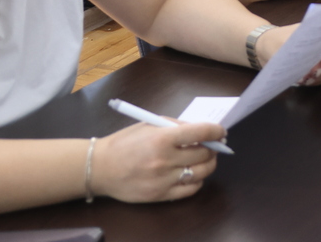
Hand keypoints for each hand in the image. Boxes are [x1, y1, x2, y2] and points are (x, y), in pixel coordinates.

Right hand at [91, 121, 219, 202]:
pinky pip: (190, 190)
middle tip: (213, 144)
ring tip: (205, 158)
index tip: (221, 131)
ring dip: (208, 164)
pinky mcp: (160, 195)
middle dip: (213, 147)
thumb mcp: (150, 125)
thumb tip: (202, 130)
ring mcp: (163, 180)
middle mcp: (164, 160)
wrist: (99, 168)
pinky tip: (193, 173)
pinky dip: (197, 181)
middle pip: (204, 154)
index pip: (201, 132)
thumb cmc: (125, 143)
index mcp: (162, 138)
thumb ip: (177, 127)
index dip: (217, 131)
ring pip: (201, 172)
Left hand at [256, 24, 320, 85]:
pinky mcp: (318, 68)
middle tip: (314, 73)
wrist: (266, 48)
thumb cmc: (276, 40)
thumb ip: (295, 52)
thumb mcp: (282, 43)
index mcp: (319, 31)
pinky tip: (306, 82)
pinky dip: (318, 80)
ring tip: (307, 80)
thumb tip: (307, 68)